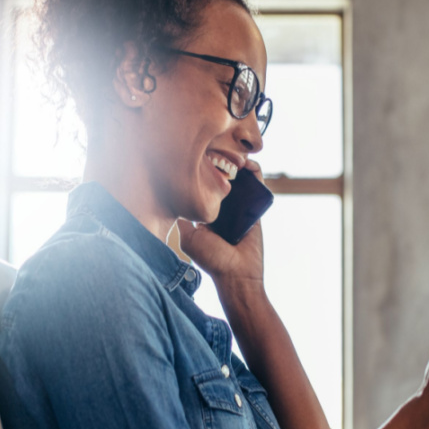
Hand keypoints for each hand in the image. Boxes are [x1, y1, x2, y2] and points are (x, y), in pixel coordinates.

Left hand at [176, 160, 264, 288]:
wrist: (238, 274)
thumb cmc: (212, 259)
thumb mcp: (189, 238)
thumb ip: (183, 219)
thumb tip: (171, 198)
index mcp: (207, 215)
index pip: (205, 188)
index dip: (204, 172)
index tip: (200, 159)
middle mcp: (223, 210)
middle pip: (223, 181)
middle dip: (221, 165)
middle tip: (217, 153)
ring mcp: (240, 208)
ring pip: (240, 180)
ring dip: (238, 165)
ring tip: (233, 156)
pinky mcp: (256, 208)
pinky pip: (257, 186)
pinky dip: (255, 172)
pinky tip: (248, 164)